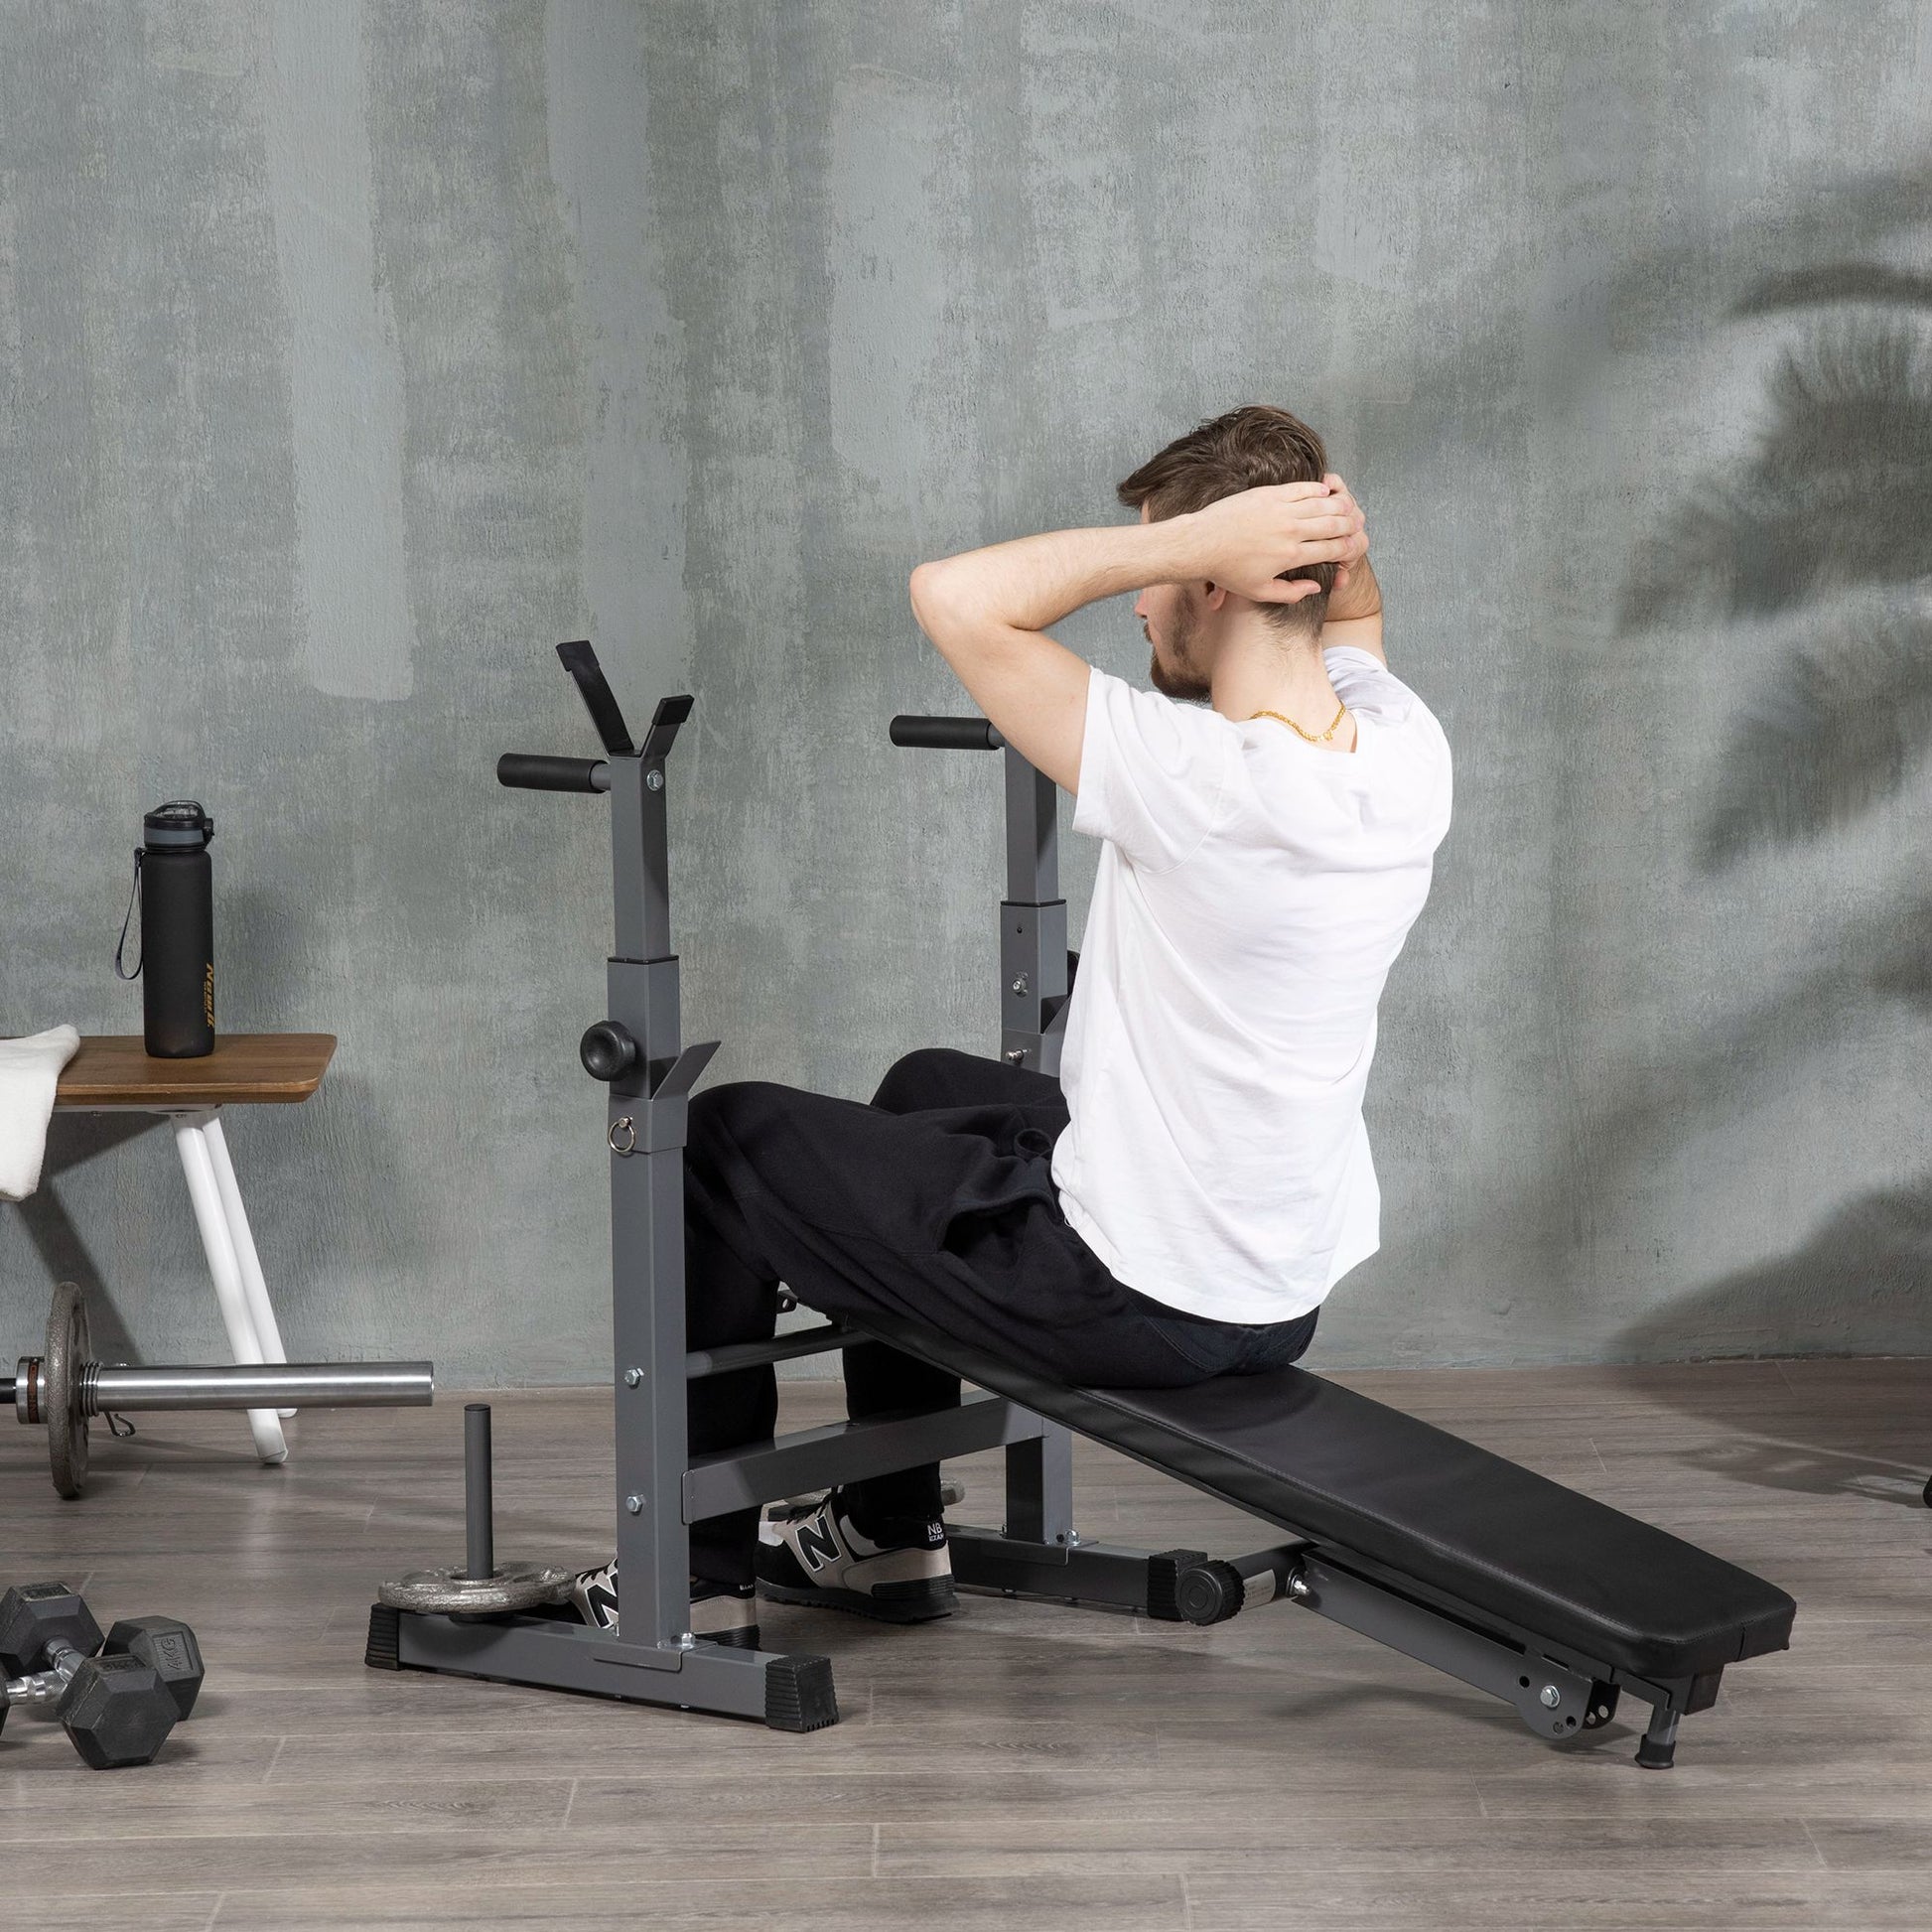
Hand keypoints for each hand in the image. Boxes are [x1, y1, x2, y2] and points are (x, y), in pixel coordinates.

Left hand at [1181, 475, 1366, 604]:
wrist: (1201, 544)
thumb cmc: (1228, 571)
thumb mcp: (1260, 592)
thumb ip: (1291, 593)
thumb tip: (1317, 587)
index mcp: (1291, 556)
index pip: (1331, 549)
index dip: (1347, 547)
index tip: (1353, 545)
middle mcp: (1291, 531)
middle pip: (1333, 524)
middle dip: (1350, 525)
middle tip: (1356, 524)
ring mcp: (1280, 510)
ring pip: (1322, 504)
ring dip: (1339, 505)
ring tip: (1347, 506)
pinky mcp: (1269, 494)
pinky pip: (1302, 488)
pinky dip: (1318, 488)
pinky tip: (1325, 490)